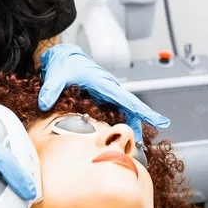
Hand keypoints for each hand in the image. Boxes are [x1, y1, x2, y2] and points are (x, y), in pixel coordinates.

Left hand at [39, 44, 170, 141]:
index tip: (162, 121)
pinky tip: (112, 141)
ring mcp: (105, 97)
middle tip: (139, 149)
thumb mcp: (56, 74)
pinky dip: (115, 128)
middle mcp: (109, 91)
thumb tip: (45, 103)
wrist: (62, 57)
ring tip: (130, 150)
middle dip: (137, 129)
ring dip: (127, 130)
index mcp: (104, 84)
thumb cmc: (65, 63)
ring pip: (123, 115)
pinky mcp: (100, 101)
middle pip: (130, 112)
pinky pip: (112, 116)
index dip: (145, 112)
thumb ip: (51, 89)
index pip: (129, 100)